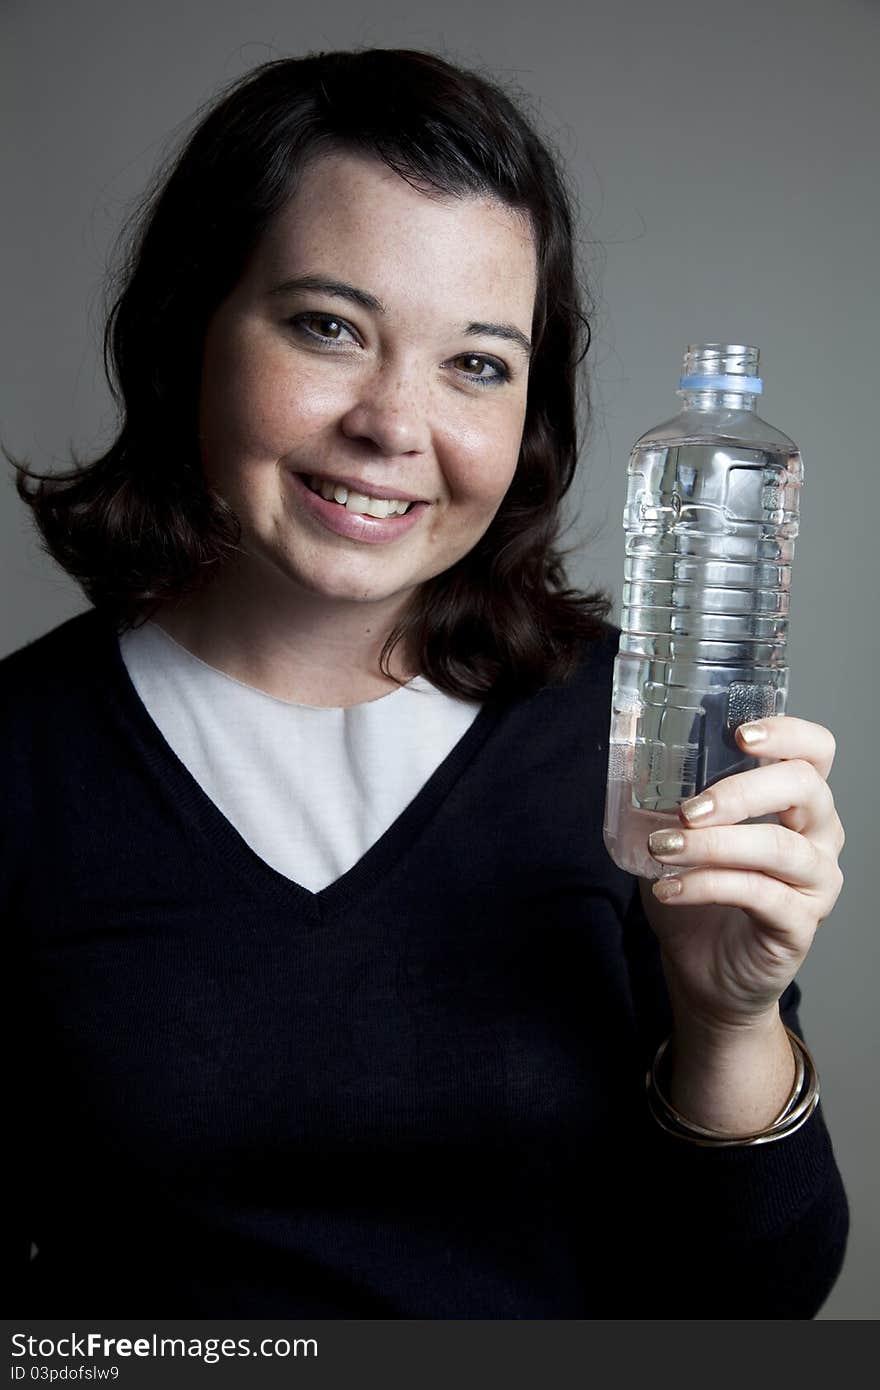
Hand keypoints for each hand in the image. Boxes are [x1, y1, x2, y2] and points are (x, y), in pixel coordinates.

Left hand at [638, 715, 844, 1033]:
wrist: (703, 970)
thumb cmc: (698, 892)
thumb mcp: (679, 834)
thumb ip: (669, 794)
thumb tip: (629, 752)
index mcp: (798, 802)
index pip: (814, 752)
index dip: (787, 734)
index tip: (740, 735)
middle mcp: (819, 836)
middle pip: (804, 788)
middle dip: (740, 792)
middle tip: (687, 808)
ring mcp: (815, 882)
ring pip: (779, 846)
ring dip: (713, 844)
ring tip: (663, 847)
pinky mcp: (798, 924)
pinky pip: (760, 895)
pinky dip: (707, 886)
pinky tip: (669, 888)